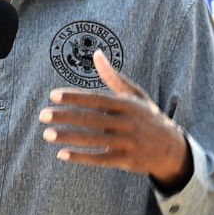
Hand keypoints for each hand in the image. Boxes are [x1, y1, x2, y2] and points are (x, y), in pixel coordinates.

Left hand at [40, 50, 192, 189]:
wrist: (171, 148)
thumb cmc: (148, 117)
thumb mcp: (135, 95)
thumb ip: (113, 76)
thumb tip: (97, 54)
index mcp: (127, 104)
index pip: (97, 99)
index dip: (75, 97)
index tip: (53, 96)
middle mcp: (127, 123)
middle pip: (92, 119)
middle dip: (66, 116)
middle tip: (42, 115)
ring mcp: (127, 143)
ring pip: (93, 140)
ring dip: (69, 137)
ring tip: (47, 134)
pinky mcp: (126, 160)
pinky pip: (100, 159)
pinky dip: (81, 157)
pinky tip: (62, 154)